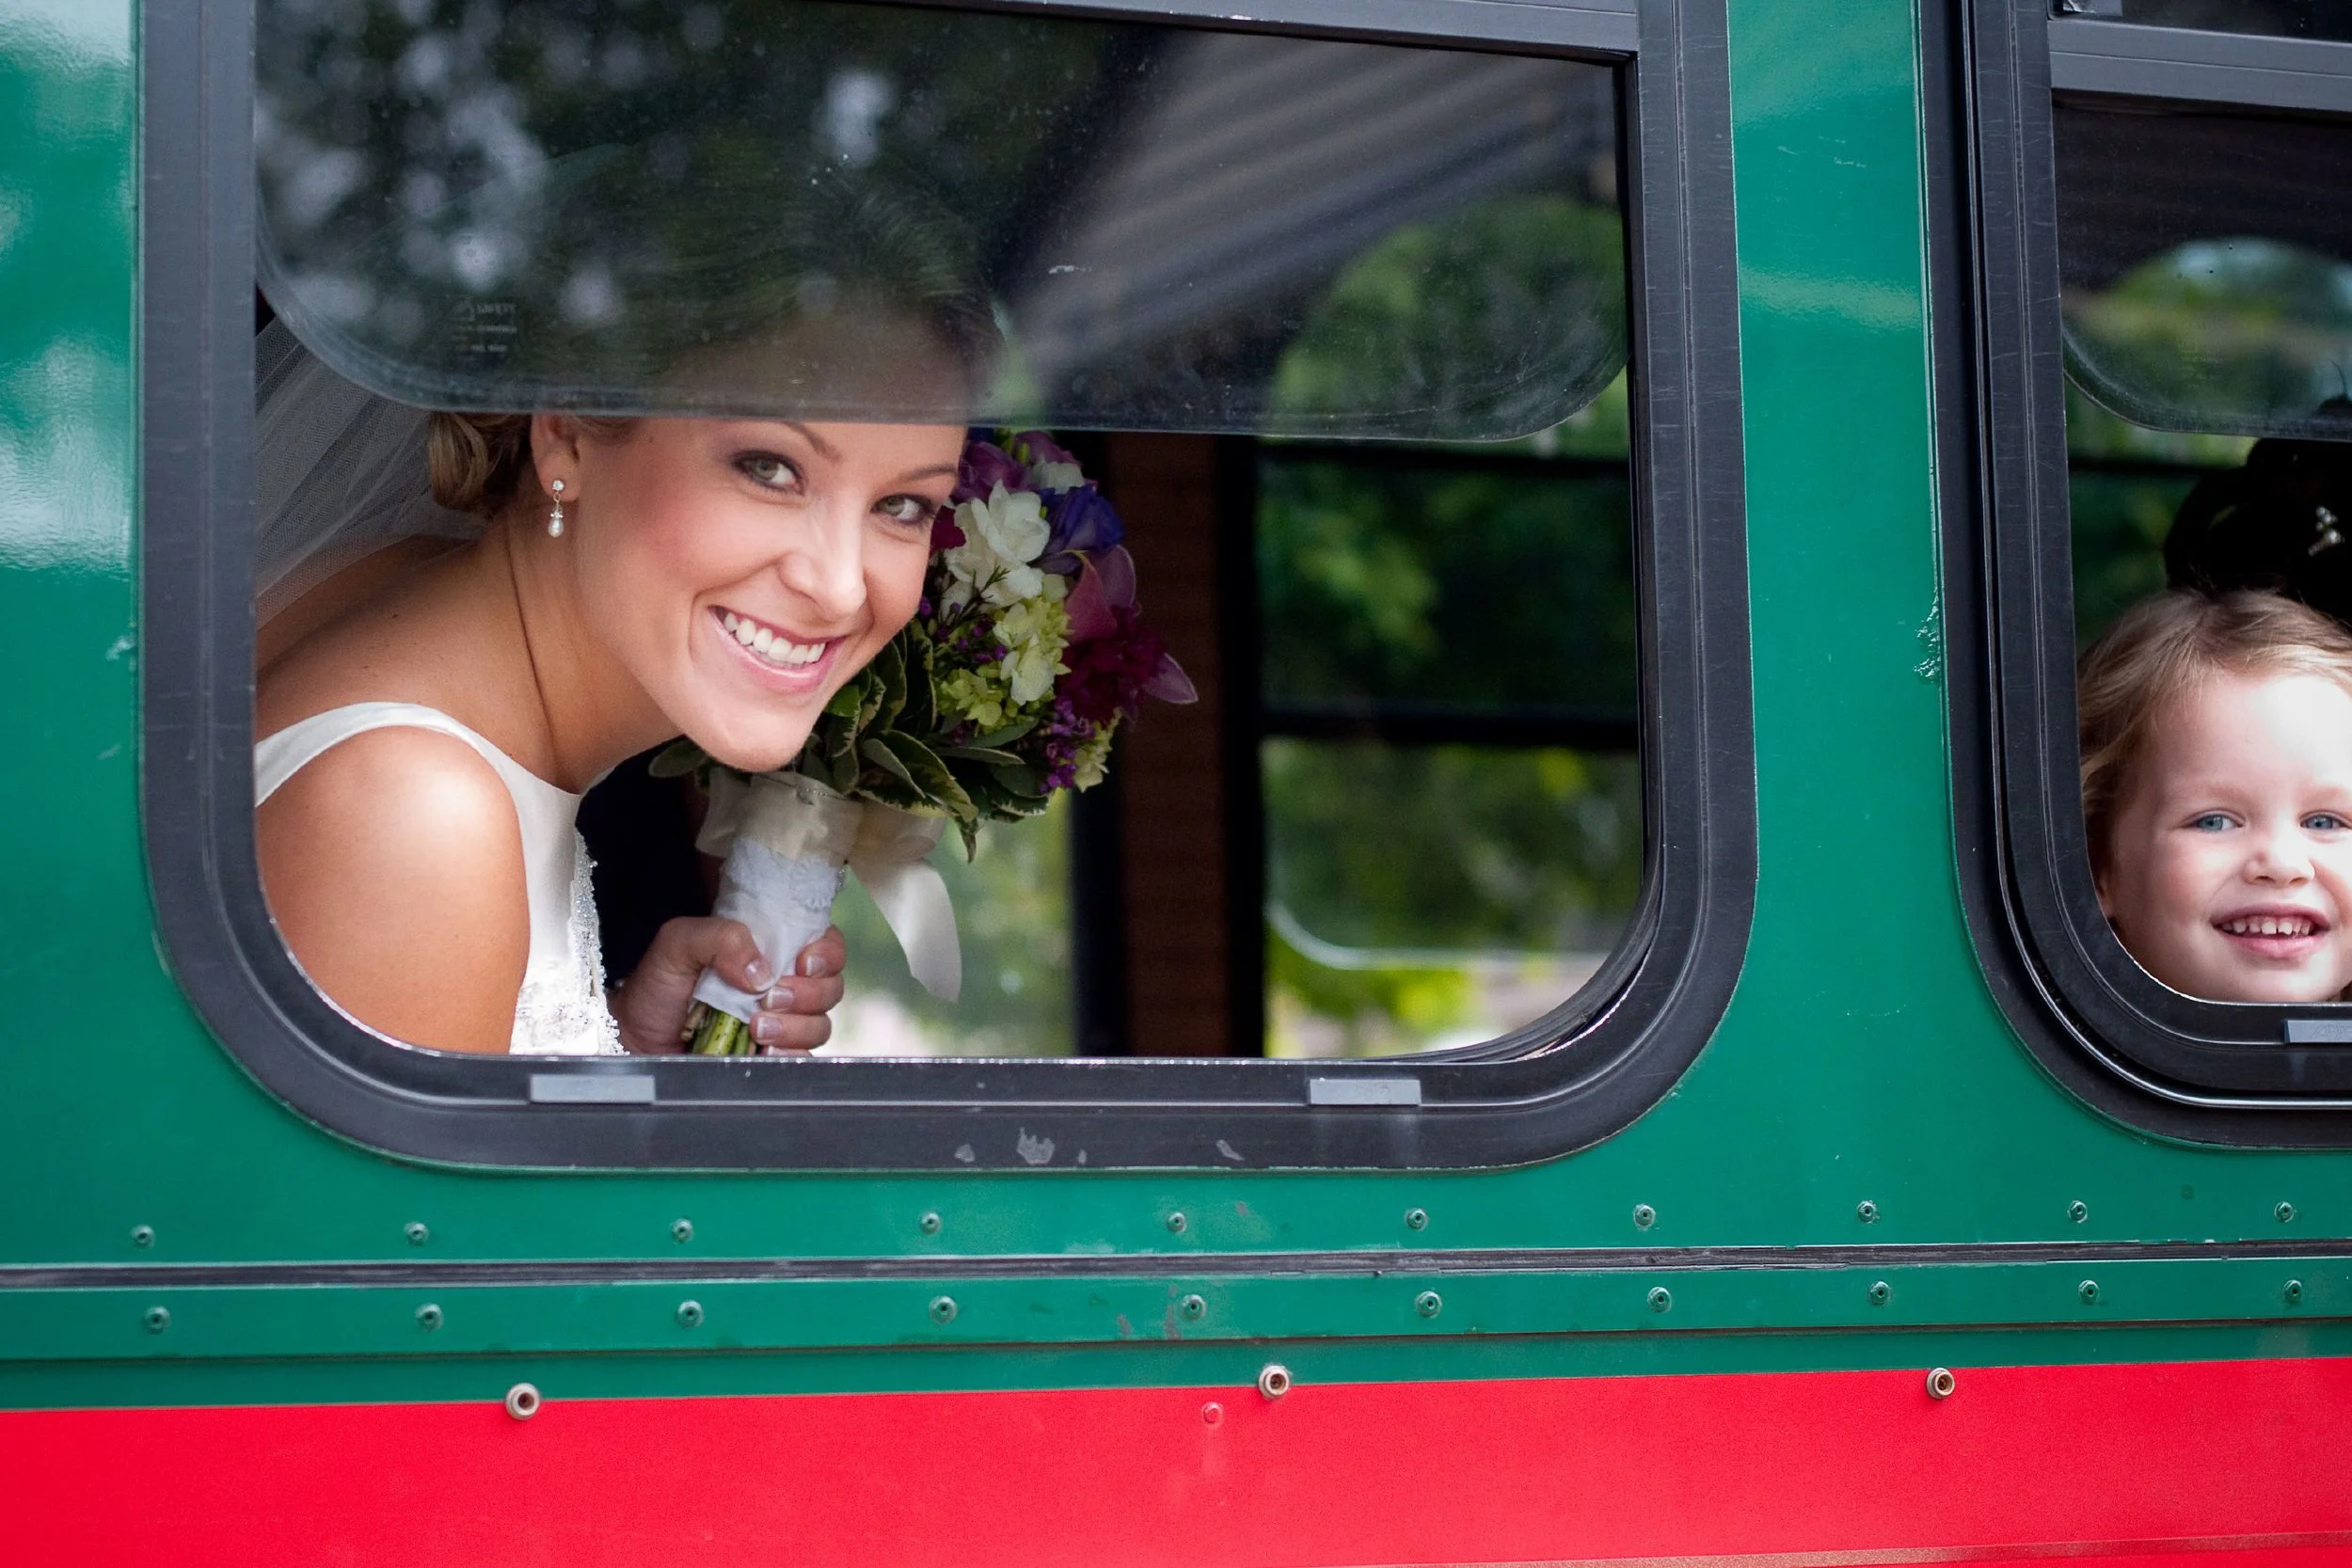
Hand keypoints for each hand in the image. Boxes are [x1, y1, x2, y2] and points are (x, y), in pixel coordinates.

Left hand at [612, 918, 846, 1054]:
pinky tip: (762, 1051)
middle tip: (768, 999)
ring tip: (756, 1028)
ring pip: (821, 1025)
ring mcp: (780, 1025)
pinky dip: (790, 1054)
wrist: (634, 1041)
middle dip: (808, 994)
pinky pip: (805, 1059)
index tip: (803, 963)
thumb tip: (762, 971)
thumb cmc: (654, 990)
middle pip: (831, 987)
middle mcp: (780, 986)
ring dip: (796, 1026)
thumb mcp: (677, 944)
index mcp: (767, 951)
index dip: (827, 952)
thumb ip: (720, 937)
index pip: (823, 944)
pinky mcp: (772, 1059)